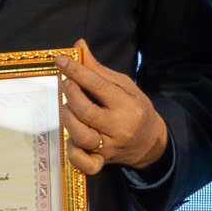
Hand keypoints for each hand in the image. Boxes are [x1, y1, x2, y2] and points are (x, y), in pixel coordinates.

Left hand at [60, 39, 169, 174]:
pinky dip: (73, 153)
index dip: (76, 71)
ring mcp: (109, 147)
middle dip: (70, 94)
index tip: (61, 60)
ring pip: (81, 136)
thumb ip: (99, 70)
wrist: (150, 143)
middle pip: (86, 112)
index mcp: (128, 105)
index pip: (97, 85)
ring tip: (67, 107)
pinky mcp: (102, 162)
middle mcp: (119, 128)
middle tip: (66, 84)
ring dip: (67, 118)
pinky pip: (84, 163)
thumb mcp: (125, 86)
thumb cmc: (135, 110)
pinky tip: (70, 138)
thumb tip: (78, 46)